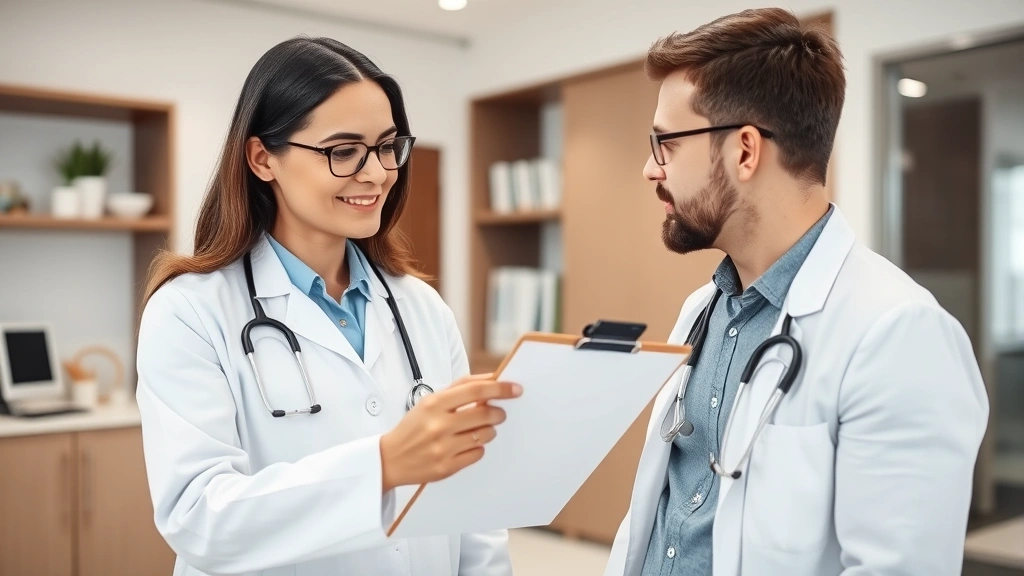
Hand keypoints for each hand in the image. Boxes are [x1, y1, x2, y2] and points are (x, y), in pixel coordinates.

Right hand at [379, 374, 521, 492]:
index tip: (515, 389)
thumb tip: (491, 379)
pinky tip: (467, 444)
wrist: (389, 458)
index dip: (500, 388)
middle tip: (499, 413)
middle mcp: (439, 425)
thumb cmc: (414, 427)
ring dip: (489, 430)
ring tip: (480, 429)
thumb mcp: (430, 401)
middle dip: (499, 413)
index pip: (476, 390)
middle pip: (485, 414)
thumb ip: (459, 389)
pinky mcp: (447, 467)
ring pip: (485, 435)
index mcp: (434, 404)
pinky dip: (478, 447)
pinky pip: (478, 453)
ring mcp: (443, 447)